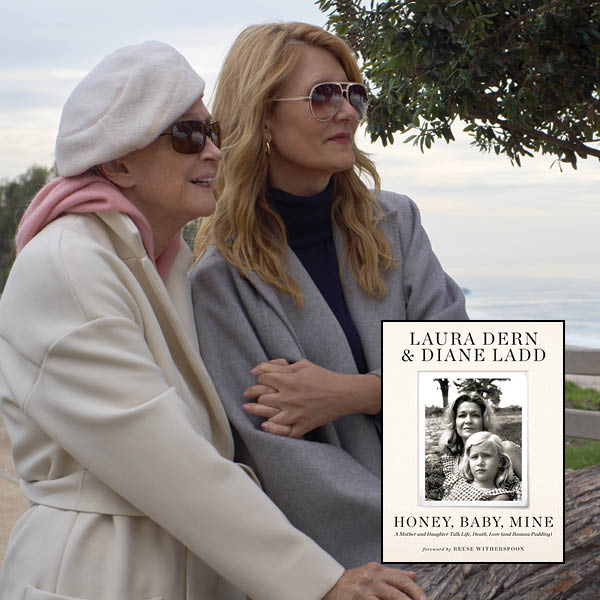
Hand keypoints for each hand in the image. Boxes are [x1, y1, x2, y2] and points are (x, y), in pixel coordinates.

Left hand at [242, 359, 379, 437]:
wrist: (343, 394)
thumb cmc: (323, 377)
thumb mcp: (303, 365)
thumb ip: (282, 365)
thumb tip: (261, 367)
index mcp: (288, 381)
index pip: (262, 379)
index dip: (258, 377)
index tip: (258, 379)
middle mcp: (288, 397)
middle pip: (261, 397)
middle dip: (252, 394)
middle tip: (248, 395)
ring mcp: (294, 413)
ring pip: (267, 415)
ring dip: (255, 411)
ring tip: (247, 408)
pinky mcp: (302, 426)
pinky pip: (284, 432)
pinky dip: (273, 430)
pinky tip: (265, 425)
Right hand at [323, 563, 425, 599]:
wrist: (329, 585)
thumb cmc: (353, 582)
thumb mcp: (373, 573)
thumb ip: (393, 575)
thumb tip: (414, 576)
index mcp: (378, 570)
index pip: (402, 579)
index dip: (415, 590)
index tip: (425, 599)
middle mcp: (373, 578)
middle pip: (398, 591)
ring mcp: (365, 589)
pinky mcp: (359, 598)